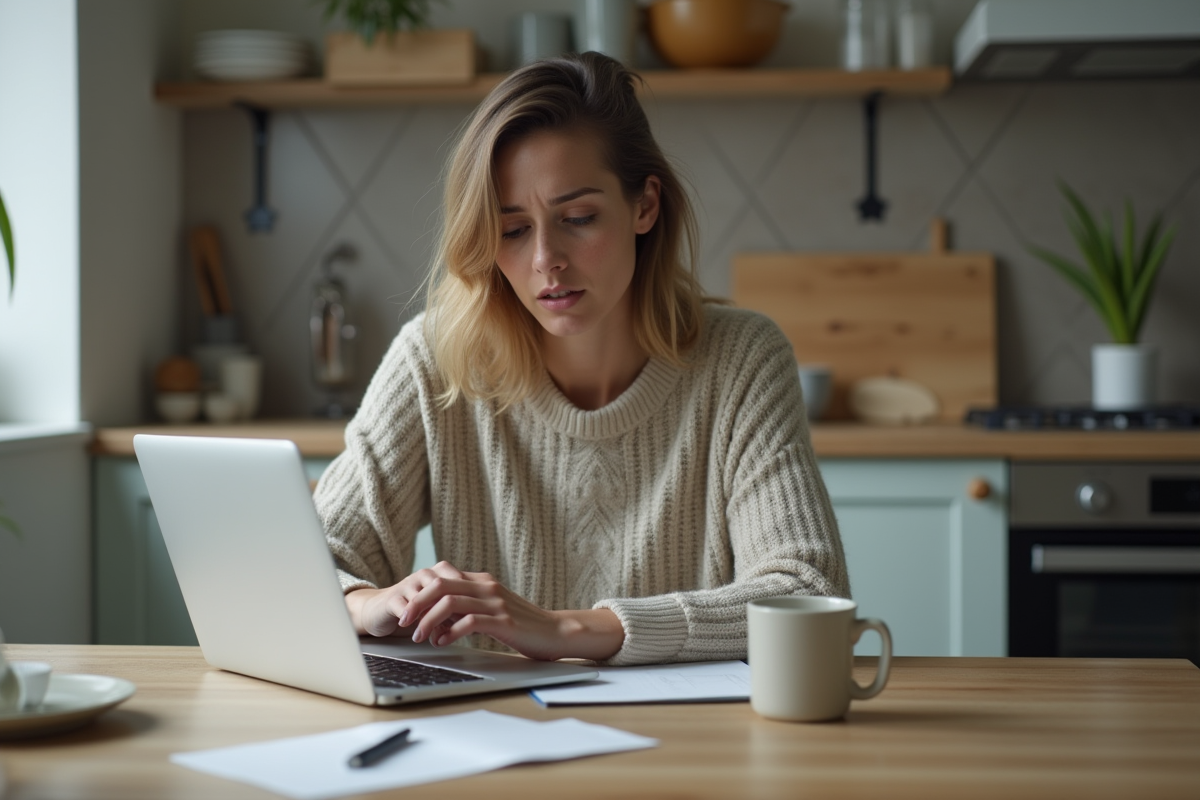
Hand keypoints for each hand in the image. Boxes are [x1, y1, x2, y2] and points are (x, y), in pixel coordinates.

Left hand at [345, 561, 623, 661]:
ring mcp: (495, 602)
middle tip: (403, 622)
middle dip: (416, 604)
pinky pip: (468, 622)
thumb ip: (469, 609)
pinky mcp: (503, 620)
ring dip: (428, 620)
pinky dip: (450, 632)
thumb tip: (438, 621)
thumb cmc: (524, 626)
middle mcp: (487, 587)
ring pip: (449, 603)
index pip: (442, 578)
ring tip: (419, 636)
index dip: (420, 594)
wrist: (557, 633)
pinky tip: (443, 642)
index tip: (407, 611)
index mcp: (482, 581)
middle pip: (440, 585)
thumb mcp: (493, 610)